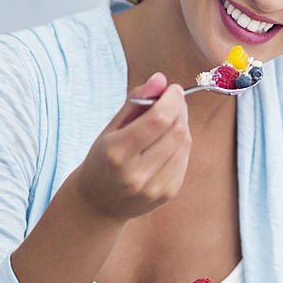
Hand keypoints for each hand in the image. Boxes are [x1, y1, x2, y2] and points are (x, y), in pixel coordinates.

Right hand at [74, 72, 190, 219]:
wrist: (98, 203)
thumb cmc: (103, 159)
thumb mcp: (111, 128)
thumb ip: (136, 101)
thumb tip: (160, 79)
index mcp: (116, 152)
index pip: (158, 120)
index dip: (172, 100)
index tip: (174, 89)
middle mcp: (136, 173)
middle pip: (176, 131)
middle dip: (180, 109)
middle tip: (173, 100)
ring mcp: (154, 187)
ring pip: (184, 144)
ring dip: (182, 125)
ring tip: (169, 120)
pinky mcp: (167, 193)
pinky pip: (185, 159)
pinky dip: (181, 144)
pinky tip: (168, 142)